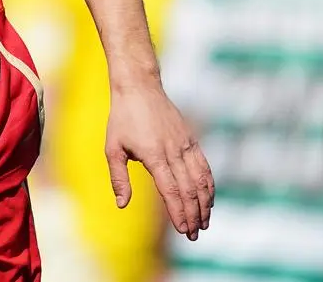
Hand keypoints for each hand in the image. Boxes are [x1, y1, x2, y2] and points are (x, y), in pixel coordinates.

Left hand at [105, 77, 213, 240]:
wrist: (139, 88)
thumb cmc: (122, 119)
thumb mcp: (113, 148)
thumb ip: (118, 178)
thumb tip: (122, 205)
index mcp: (153, 156)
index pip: (170, 191)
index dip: (178, 212)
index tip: (183, 230)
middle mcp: (173, 151)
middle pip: (188, 190)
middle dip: (193, 215)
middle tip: (193, 235)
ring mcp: (185, 145)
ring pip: (201, 180)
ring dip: (205, 203)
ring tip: (204, 223)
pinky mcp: (191, 139)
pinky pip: (204, 166)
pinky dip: (209, 185)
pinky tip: (209, 199)